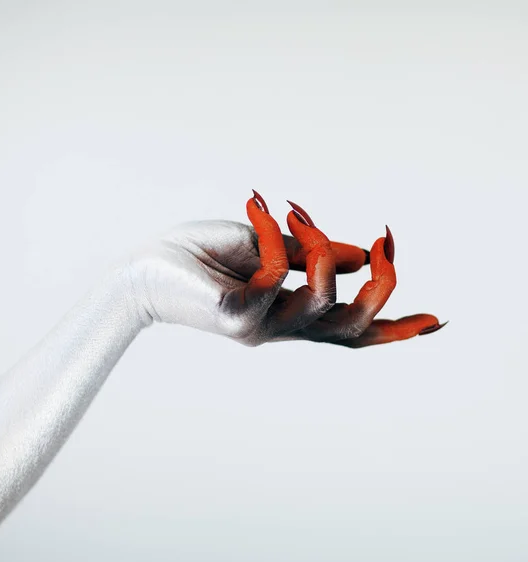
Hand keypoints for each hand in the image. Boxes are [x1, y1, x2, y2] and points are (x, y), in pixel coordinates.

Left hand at [128, 191, 444, 347]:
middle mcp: (281, 329)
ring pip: (320, 301)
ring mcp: (259, 328)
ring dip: (321, 248)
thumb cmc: (201, 256)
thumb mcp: (266, 248)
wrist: (144, 268)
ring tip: (296, 212)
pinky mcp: (235, 317)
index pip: (352, 333)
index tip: (437, 320)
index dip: (395, 329)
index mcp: (291, 316)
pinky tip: (258, 207)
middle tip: (384, 242)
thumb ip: (310, 254)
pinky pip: (272, 278)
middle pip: (351, 328)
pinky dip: (273, 235)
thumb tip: (361, 255)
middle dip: (382, 287)